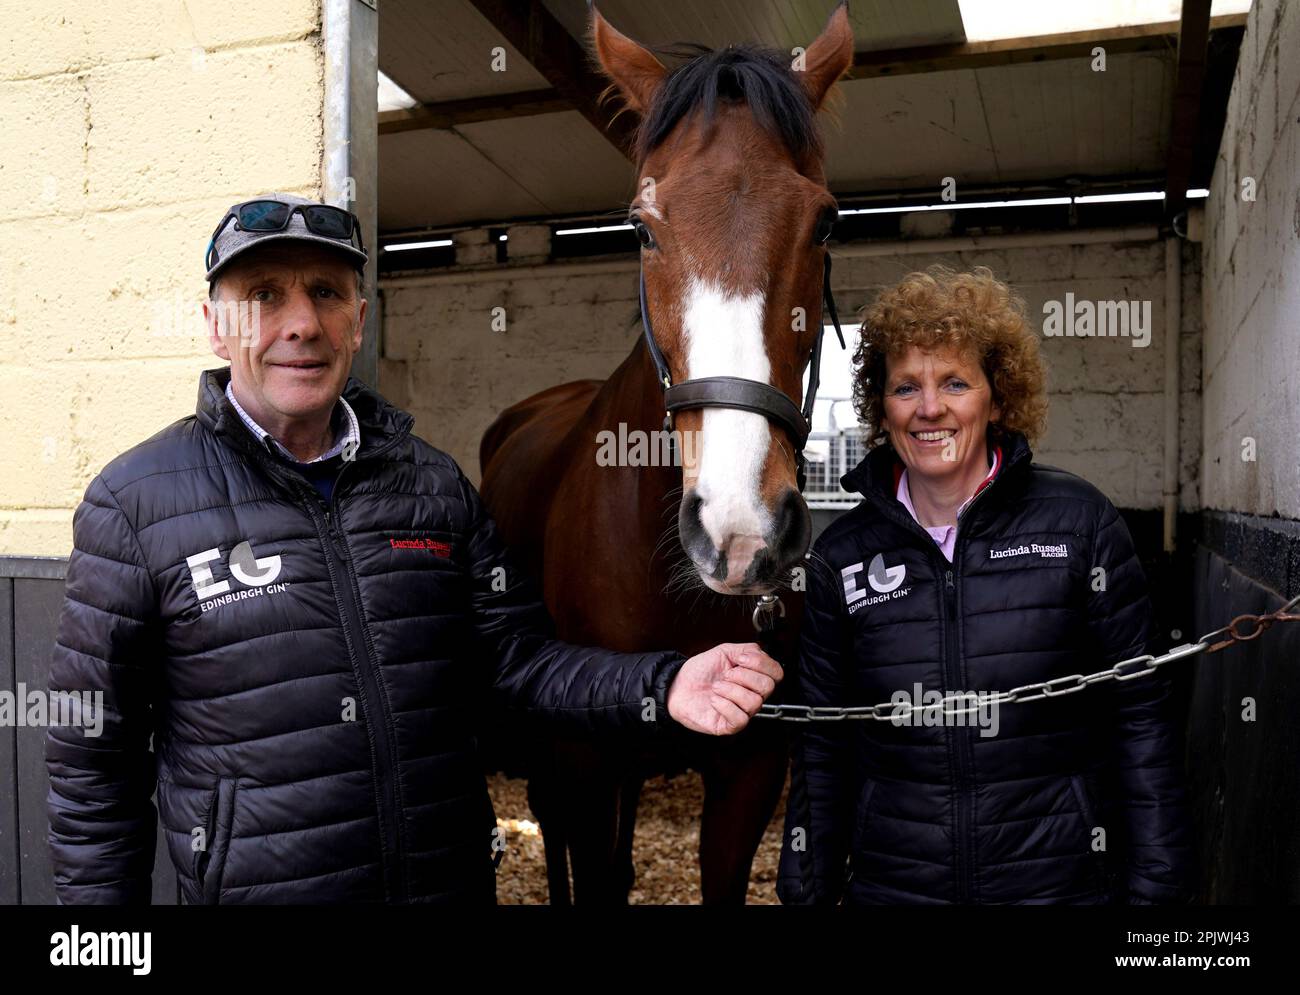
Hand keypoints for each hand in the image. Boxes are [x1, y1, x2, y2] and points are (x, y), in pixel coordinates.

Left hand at [667, 642, 783, 735]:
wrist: (678, 685)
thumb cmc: (700, 671)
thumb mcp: (725, 651)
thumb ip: (747, 649)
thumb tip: (760, 656)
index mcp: (754, 677)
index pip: (777, 673)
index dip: (762, 664)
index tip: (740, 659)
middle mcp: (752, 695)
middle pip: (767, 687)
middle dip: (744, 676)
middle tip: (727, 675)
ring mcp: (743, 711)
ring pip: (754, 702)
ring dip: (730, 690)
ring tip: (717, 687)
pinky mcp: (731, 725)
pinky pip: (740, 718)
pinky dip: (724, 705)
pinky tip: (714, 700)